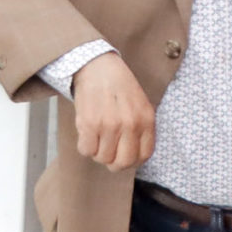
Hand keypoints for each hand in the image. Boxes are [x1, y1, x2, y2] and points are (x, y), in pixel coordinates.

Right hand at [71, 53, 156, 170]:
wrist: (98, 68)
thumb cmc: (120, 87)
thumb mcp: (141, 106)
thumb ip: (141, 129)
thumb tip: (134, 155)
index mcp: (146, 120)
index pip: (144, 156)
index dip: (132, 161)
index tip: (124, 157)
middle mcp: (130, 125)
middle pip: (123, 162)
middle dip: (114, 163)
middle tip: (108, 153)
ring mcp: (110, 125)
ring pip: (102, 158)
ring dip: (98, 152)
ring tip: (97, 138)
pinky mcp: (89, 124)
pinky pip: (86, 150)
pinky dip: (85, 146)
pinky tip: (87, 134)